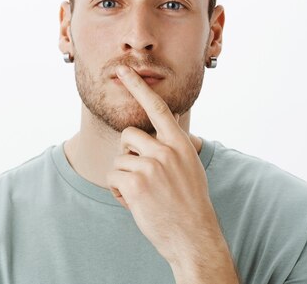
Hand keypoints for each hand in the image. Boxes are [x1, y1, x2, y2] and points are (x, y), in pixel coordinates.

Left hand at [106, 65, 222, 265]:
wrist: (194, 236)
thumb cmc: (191, 202)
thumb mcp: (191, 166)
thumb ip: (178, 145)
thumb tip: (176, 122)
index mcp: (180, 143)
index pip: (157, 107)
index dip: (138, 87)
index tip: (124, 70)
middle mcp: (166, 149)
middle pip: (129, 135)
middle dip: (128, 153)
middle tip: (141, 175)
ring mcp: (151, 166)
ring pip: (119, 158)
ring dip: (124, 176)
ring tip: (142, 193)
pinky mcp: (136, 183)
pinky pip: (113, 177)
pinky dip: (118, 191)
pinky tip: (134, 202)